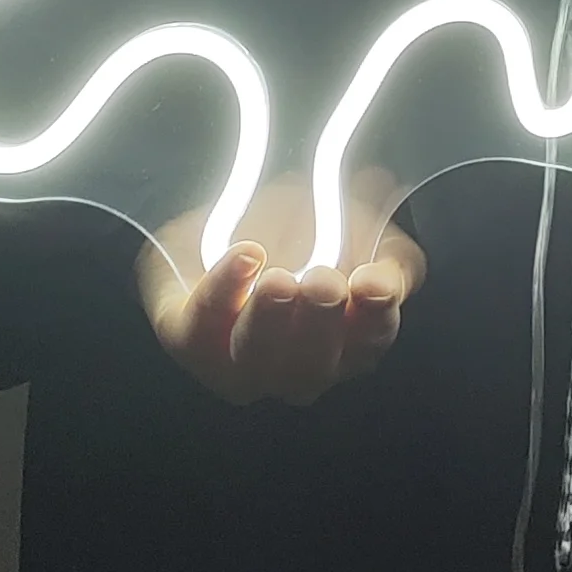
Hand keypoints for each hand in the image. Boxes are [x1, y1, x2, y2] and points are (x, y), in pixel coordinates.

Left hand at [135, 170, 426, 404]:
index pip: (370, 339)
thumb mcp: (345, 221)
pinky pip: (200, 331)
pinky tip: (243, 258)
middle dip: (320, 325)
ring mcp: (238, 363)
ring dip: (270, 323)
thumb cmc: (294, 231)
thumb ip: (375, 228)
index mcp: (345, 341)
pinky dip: (221, 295)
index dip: (375, 315)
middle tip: (324, 282)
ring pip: (257, 362)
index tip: (373, 281)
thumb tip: (384, 206)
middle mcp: (294, 365)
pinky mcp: (187, 340)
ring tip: (279, 280)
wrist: (217, 223)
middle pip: (314, 365)